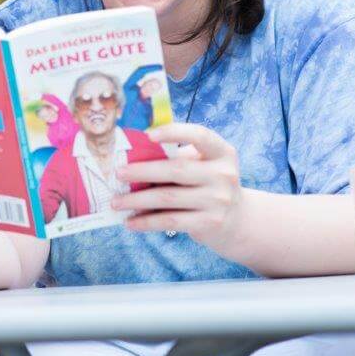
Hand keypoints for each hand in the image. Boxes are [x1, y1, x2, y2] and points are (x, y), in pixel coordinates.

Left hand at [112, 123, 242, 256]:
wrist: (238, 220)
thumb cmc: (209, 183)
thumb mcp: (203, 165)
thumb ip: (178, 157)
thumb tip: (133, 157)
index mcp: (222, 152)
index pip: (200, 135)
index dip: (174, 132)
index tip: (148, 134)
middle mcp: (223, 174)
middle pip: (176, 169)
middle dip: (142, 171)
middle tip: (117, 173)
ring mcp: (218, 200)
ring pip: (168, 198)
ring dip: (137, 200)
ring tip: (116, 201)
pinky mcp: (208, 223)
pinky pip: (171, 221)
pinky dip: (147, 221)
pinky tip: (130, 222)